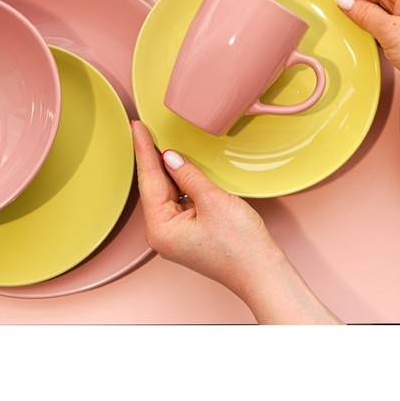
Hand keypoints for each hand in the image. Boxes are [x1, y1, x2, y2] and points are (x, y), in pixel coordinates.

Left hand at [131, 120, 341, 323]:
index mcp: (160, 229)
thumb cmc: (241, 246)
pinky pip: (178, 201)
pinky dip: (179, 183)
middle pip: (154, 187)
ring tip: (157, 141)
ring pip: (166, 193)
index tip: (137, 127)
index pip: (148, 180)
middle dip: (150, 158)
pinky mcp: (187, 234)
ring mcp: (174, 236)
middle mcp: (161, 235)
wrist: (262, 274)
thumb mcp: (213, 200)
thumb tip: (170, 157)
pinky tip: (179, 167)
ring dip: (166, 170)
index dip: (143, 150)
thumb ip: (189, 176)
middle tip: (143, 128)